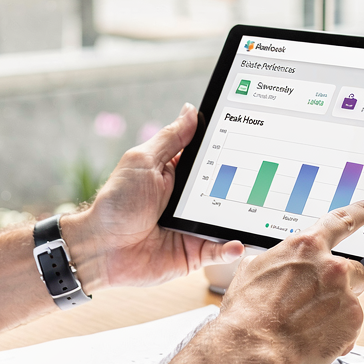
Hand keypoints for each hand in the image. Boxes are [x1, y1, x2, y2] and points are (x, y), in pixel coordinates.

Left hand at [64, 103, 244, 290]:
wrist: (101, 248)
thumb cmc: (116, 202)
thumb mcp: (143, 162)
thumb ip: (170, 139)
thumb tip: (191, 110)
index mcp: (177, 174)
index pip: (209, 159)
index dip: (228, 150)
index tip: (252, 140)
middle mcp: (188, 199)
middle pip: (225, 188)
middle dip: (242, 183)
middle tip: (262, 177)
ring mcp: (193, 226)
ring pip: (226, 219)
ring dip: (241, 217)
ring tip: (258, 212)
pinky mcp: (194, 252)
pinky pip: (219, 250)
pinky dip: (231, 248)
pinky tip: (237, 242)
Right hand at [216, 200, 363, 363]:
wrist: (253, 348)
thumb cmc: (248, 312)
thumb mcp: (253, 269)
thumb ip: (279, 260)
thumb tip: (279, 264)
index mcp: (306, 246)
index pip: (342, 220)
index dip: (361, 212)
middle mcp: (331, 267)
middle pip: (352, 269)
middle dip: (340, 283)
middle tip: (317, 300)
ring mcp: (345, 295)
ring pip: (351, 299)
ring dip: (337, 309)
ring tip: (308, 323)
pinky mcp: (353, 323)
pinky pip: (351, 325)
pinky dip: (337, 332)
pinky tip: (312, 337)